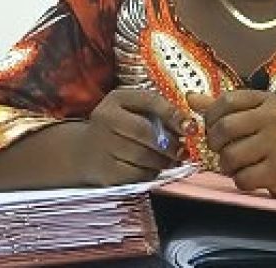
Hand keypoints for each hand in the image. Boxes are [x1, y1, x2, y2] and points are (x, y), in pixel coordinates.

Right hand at [73, 89, 196, 185]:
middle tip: (183, 150)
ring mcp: (102, 147)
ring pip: (143, 156)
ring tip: (171, 160)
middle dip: (171, 144)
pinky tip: (153, 168)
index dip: (174, 115)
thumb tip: (188, 126)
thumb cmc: (120, 127)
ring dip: (164, 161)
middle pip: (146, 132)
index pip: (150, 101)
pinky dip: (151, 173)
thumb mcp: (134, 110)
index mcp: (117, 99)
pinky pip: (137, 175)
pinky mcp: (105, 171)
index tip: (191, 127)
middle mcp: (105, 119)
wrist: (85, 151)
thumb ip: (159, 112)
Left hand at [188, 90, 275, 198]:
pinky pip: (242, 178)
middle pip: (224, 128)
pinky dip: (241, 180)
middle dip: (215, 142)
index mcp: (268, 101)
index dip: (211, 116)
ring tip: (238, 164)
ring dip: (227, 165)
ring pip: (230, 156)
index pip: (226, 100)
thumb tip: (190, 98)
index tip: (214, 127)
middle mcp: (275, 118)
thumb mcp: (256, 116)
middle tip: (222, 149)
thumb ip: (223, 107)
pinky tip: (252, 176)